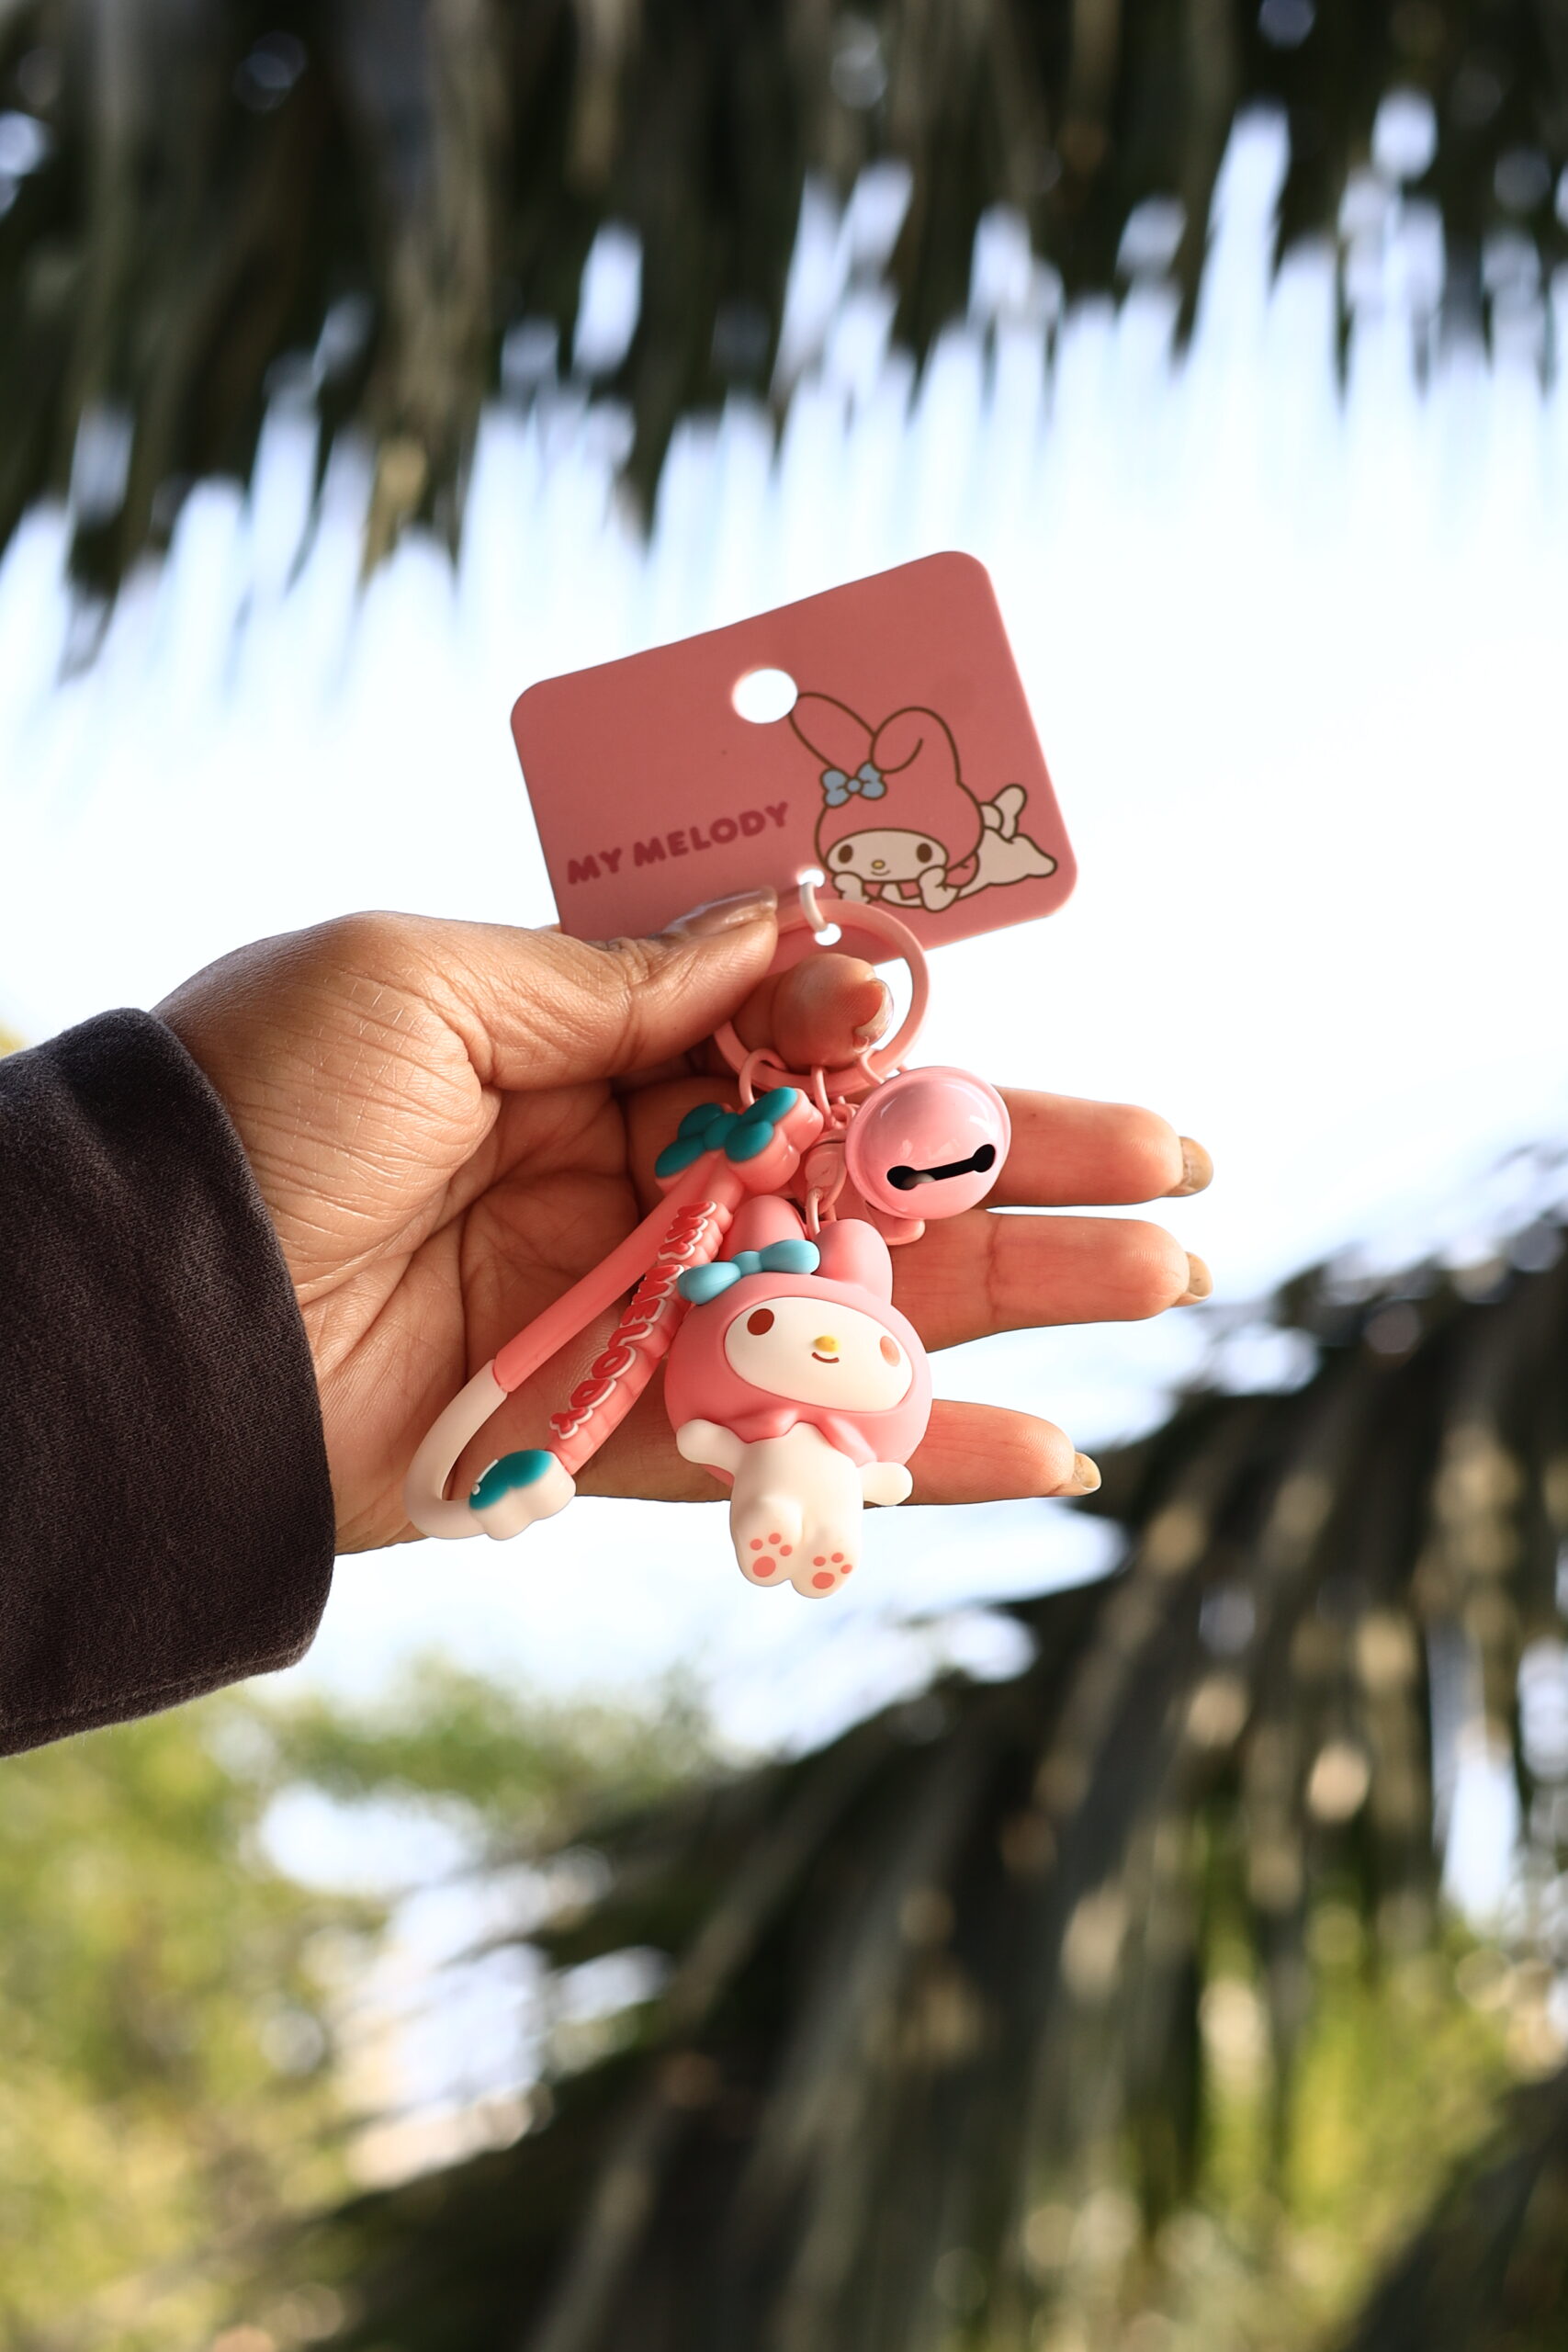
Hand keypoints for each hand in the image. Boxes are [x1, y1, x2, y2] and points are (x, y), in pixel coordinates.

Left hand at [159, 897, 1210, 1551]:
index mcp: (590, 1045)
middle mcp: (629, 1173)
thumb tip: (804, 947)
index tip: (1029, 1047)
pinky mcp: (605, 1436)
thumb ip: (625, 977)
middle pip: (867, 1175)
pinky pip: (780, 1445)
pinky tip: (1047, 1452)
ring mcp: (630, 1308)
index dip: (922, 1048)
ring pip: (860, 1309)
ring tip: (1169, 1285)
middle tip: (1182, 1179)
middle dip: (1028, 1174)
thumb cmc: (254, 1097)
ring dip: (1019, 1305)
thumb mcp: (430, 978)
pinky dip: (907, 1456)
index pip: (802, 1042)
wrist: (132, 1308)